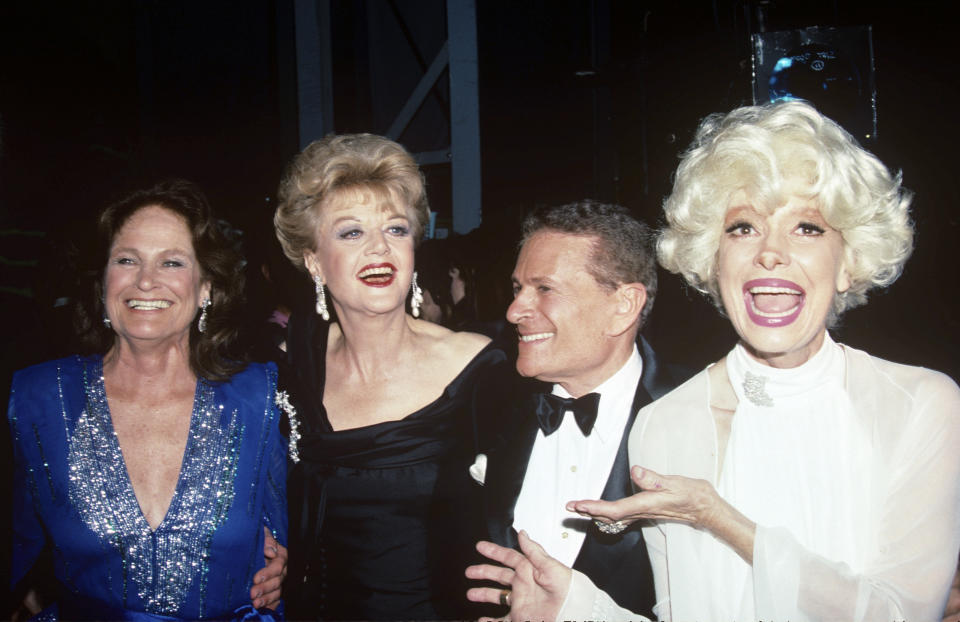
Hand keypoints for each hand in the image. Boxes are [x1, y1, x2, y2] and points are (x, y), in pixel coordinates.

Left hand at [250, 527, 287, 609]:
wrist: (255, 548)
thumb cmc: (259, 540)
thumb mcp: (262, 536)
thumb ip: (267, 541)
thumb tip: (270, 552)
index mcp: (281, 556)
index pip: (278, 566)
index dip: (267, 573)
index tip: (256, 579)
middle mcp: (283, 570)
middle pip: (277, 581)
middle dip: (265, 589)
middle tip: (253, 594)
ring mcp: (280, 581)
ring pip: (277, 592)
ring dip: (267, 599)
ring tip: (256, 604)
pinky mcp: (275, 590)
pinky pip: (276, 600)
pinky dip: (271, 605)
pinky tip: (263, 608)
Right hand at [465, 530, 570, 621]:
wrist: (574, 612)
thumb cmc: (568, 588)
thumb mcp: (550, 566)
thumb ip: (533, 551)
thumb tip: (522, 534)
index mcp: (530, 570)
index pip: (508, 557)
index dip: (494, 551)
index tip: (480, 546)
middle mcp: (523, 585)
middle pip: (499, 576)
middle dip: (484, 572)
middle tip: (470, 571)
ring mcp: (521, 601)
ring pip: (498, 596)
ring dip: (484, 594)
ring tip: (471, 594)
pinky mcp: (521, 617)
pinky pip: (502, 620)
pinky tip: (481, 620)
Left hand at [569, 466, 755, 562]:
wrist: (706, 508)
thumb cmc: (692, 494)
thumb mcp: (675, 482)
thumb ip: (654, 479)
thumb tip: (636, 471)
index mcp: (646, 504)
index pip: (615, 508)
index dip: (595, 507)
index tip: (579, 505)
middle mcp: (642, 511)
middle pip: (610, 514)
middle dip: (589, 511)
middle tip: (570, 507)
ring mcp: (644, 513)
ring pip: (615, 516)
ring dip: (596, 512)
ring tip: (579, 508)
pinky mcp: (647, 512)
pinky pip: (623, 515)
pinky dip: (609, 513)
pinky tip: (603, 512)